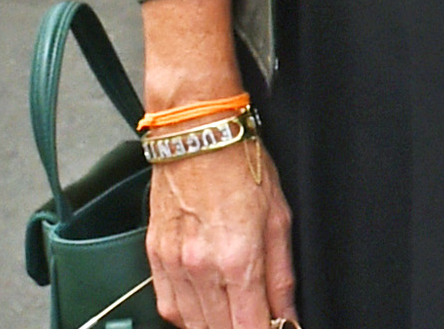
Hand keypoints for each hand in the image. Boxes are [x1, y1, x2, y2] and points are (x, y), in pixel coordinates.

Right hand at [147, 141, 295, 328]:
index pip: (250, 328)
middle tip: (258, 319)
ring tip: (235, 314)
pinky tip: (205, 307)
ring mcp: (174, 265)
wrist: (197, 134)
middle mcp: (201, 268)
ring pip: (192, 325)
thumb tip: (288, 317)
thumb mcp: (279, 217)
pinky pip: (168, 307)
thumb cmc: (241, 164)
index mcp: (238, 259)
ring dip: (215, 326)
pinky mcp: (155, 258)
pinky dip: (188, 315)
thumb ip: (282, 276)